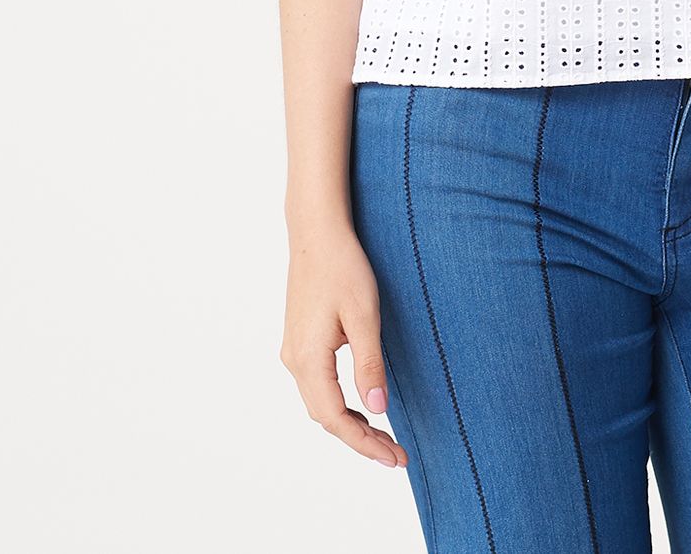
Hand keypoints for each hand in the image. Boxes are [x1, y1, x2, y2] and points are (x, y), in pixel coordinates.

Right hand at [281, 219, 409, 468]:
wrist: (316, 233)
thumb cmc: (343, 268)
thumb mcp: (364, 316)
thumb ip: (369, 365)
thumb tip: (379, 411)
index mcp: (308, 359)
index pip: (336, 419)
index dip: (365, 444)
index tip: (396, 458)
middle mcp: (294, 361)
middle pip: (325, 418)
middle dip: (361, 439)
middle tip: (396, 454)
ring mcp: (294, 351)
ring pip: (320, 404)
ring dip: (350, 424)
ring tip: (384, 438)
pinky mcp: (300, 342)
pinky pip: (317, 387)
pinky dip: (340, 405)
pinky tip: (362, 407)